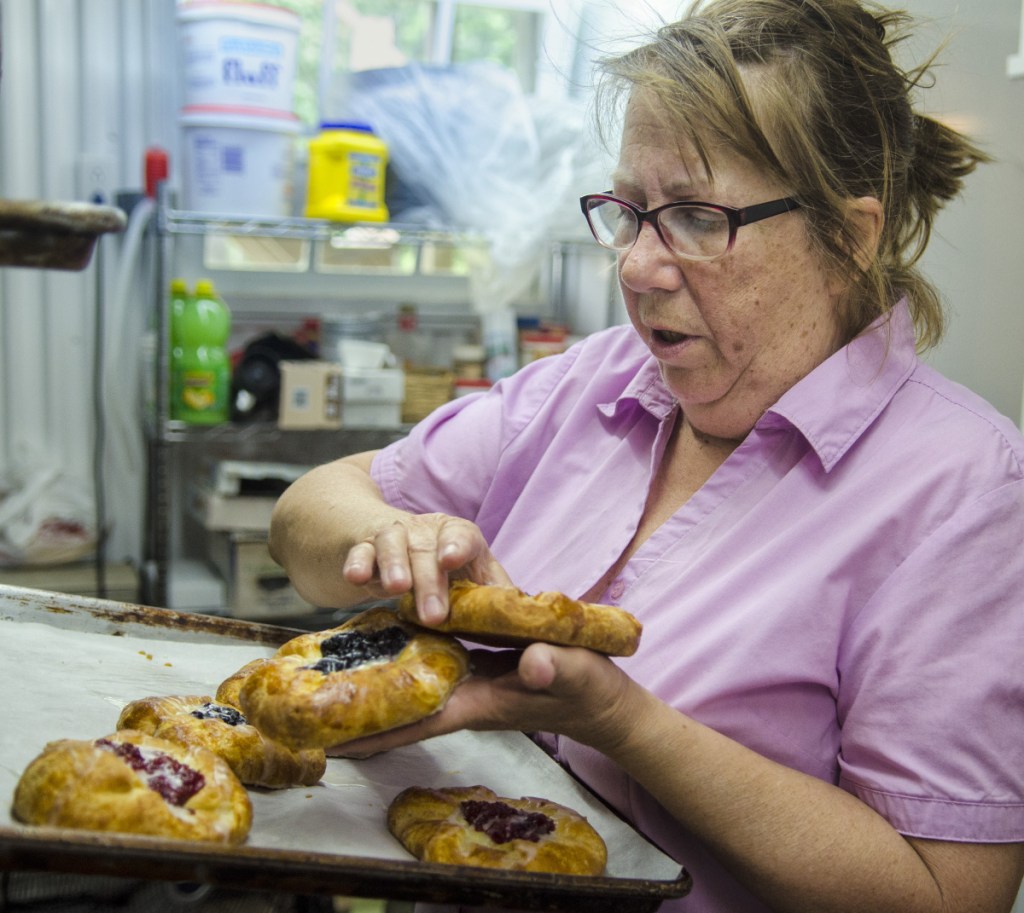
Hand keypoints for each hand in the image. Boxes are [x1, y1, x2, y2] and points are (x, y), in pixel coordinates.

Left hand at [328, 642, 642, 758]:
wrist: (605, 700)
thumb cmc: (591, 690)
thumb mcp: (577, 674)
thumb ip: (555, 668)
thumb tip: (529, 662)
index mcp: (480, 702)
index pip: (417, 721)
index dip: (376, 732)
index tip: (331, 741)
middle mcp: (467, 696)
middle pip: (405, 709)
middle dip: (363, 713)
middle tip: (313, 706)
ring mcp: (473, 685)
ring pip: (416, 687)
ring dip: (380, 686)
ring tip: (335, 675)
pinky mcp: (482, 670)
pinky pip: (435, 667)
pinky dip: (410, 660)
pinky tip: (391, 642)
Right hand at [341, 512, 511, 624]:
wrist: (388, 540)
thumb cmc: (439, 564)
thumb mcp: (467, 573)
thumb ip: (490, 589)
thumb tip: (520, 615)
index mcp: (455, 535)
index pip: (461, 534)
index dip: (457, 545)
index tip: (451, 560)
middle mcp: (424, 531)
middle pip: (426, 549)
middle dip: (430, 581)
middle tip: (433, 616)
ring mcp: (392, 536)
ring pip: (392, 543)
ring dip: (394, 565)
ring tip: (396, 589)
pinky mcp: (362, 547)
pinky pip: (358, 551)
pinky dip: (356, 562)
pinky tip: (354, 576)